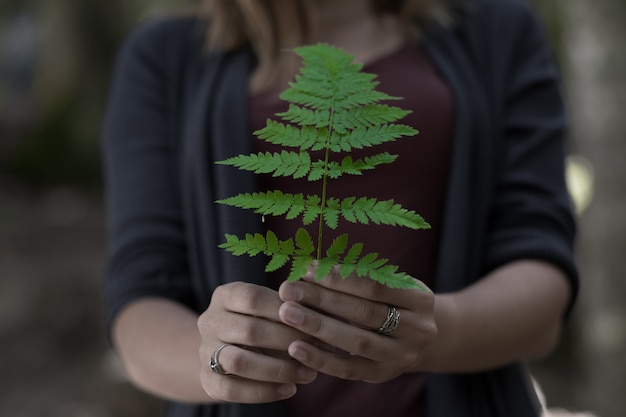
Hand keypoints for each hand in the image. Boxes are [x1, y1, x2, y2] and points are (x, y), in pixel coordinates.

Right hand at [198, 282, 317, 402]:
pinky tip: (290, 389)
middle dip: (288, 341)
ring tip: (308, 373)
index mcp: (225, 295)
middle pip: (249, 331)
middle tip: (317, 348)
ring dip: (279, 369)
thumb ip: (292, 309)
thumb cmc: (262, 322)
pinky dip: (265, 392)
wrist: (225, 350)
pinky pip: (233, 390)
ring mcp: (204, 351)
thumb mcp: (271, 309)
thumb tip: (323, 318)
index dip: (284, 308)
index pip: (252, 297)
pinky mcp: (206, 380)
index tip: (313, 318)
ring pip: (239, 362)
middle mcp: (209, 321)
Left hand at [277, 267, 436, 382]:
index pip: (374, 286)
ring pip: (357, 342)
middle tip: (288, 290)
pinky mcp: (383, 375)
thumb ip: (354, 277)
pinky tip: (295, 348)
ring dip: (318, 327)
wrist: (414, 337)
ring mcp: (402, 356)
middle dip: (323, 300)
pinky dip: (320, 359)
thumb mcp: (386, 285)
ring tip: (288, 314)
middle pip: (364, 313)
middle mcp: (418, 329)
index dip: (338, 278)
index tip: (306, 269)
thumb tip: (310, 267)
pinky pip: (349, 369)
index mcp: (420, 298)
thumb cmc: (390, 301)